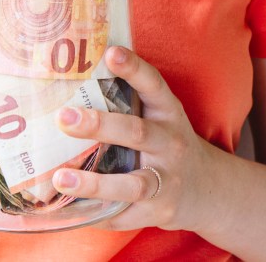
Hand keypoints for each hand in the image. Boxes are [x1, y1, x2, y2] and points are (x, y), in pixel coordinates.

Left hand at [50, 46, 216, 232]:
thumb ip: (126, 101)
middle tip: (64, 118)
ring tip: (61, 177)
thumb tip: (67, 79)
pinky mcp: (158, 211)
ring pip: (132, 183)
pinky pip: (123, 214)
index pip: (153, 85)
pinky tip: (68, 210)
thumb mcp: (158, 116)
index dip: (134, 68)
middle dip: (99, 125)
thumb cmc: (165, 143)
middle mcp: (170, 144)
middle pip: (136, 133)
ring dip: (94, 183)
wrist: (204, 187)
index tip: (111, 52)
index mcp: (168, 113)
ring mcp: (166, 180)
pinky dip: (95, 214)